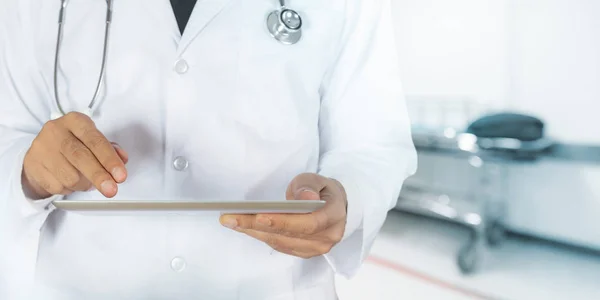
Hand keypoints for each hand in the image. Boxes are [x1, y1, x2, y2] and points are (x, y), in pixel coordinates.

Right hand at [22, 112, 127, 199]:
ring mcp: (42, 148)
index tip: (120, 175)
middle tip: (111, 189)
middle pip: (80, 157)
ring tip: (85, 178)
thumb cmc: (74, 145)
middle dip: (99, 176)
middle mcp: (56, 131)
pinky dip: (70, 189)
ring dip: (84, 184)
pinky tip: (68, 179)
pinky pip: (58, 186)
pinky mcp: (33, 165)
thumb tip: (122, 160)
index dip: (109, 160)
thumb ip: (111, 150)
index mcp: (75, 121)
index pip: (95, 140)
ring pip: (70, 176)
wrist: (41, 153)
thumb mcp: (93, 141)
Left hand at [220, 173, 347, 258]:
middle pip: (288, 235)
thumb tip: (305, 197)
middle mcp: (327, 237)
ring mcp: (316, 248)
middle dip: (256, 226)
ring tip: (230, 221)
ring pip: (280, 242)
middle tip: (230, 218)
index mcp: (334, 216)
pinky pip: (279, 246)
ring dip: (253, 232)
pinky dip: (260, 236)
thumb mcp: (316, 179)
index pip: (308, 223)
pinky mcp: (303, 252)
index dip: (283, 222)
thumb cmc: (321, 190)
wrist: (333, 206)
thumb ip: (308, 185)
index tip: (258, 216)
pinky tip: (243, 227)